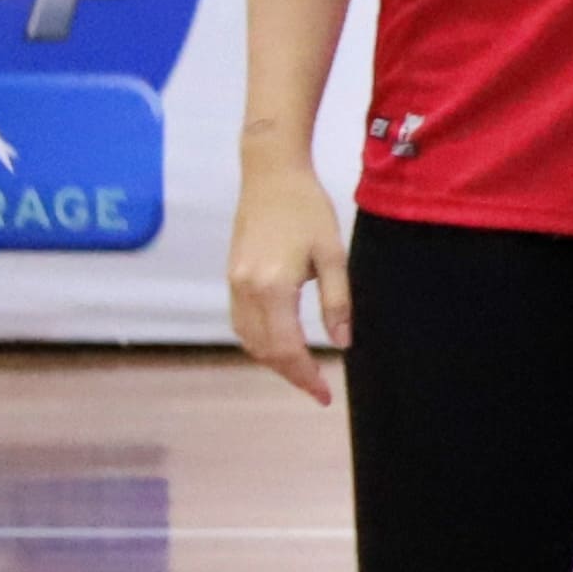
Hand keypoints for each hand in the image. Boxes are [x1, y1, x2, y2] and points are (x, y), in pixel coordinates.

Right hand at [224, 156, 349, 404]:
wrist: (270, 176)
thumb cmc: (308, 210)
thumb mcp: (333, 255)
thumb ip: (337, 301)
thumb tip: (341, 343)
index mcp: (272, 287)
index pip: (287, 348)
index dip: (304, 376)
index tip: (324, 395)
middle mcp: (246, 290)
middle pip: (264, 350)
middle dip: (290, 374)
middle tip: (317, 389)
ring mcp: (233, 284)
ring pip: (248, 339)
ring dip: (273, 360)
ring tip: (302, 371)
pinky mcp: (231, 277)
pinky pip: (240, 322)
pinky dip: (259, 341)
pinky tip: (281, 344)